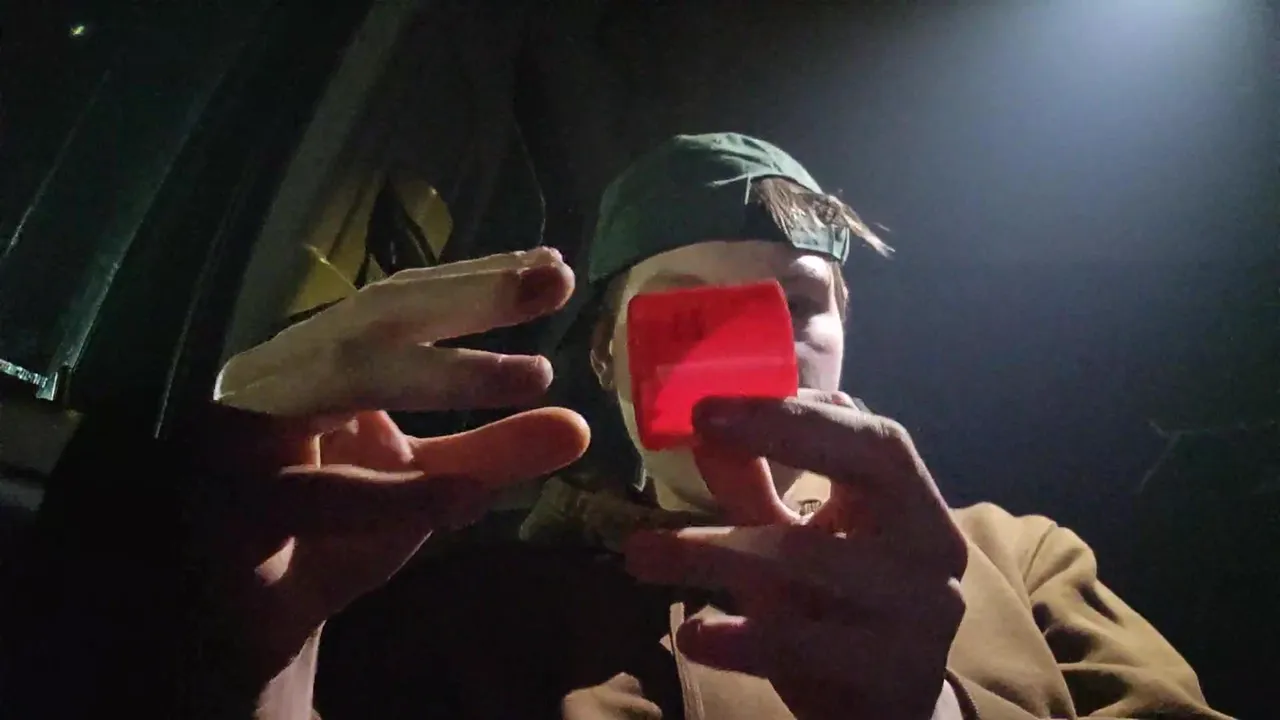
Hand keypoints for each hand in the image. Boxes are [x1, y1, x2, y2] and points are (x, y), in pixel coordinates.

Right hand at [203, 249, 589, 688]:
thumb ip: (493, 453)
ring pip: (342, 383)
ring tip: (534, 374)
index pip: (405, 303)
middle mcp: (284, 376)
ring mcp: (249, 434)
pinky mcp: (234, 506)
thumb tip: (578, 426)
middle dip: (468, 294)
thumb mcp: (431, 488)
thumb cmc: (334, 533)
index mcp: (326, 361)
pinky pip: (315, 495)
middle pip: (376, 317)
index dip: (478, 282)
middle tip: (553, 278)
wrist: (253, 621)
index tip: (557, 267)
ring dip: (441, 376)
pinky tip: (462, 496)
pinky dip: (391, 495)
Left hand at [623, 396, 967, 719]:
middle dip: (778, 442)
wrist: (890, 714)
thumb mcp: (800, 545)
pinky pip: (806, 644)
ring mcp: (920, 615)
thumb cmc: (842, 613)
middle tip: (697, 435)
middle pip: (864, 476)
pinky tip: (693, 636)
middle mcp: (932, 551)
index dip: (799, 414)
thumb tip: (705, 429)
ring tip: (642, 552)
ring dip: (719, 551)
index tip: (713, 406)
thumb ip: (759, 489)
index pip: (875, 439)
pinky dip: (741, 637)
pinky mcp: (890, 675)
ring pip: (815, 562)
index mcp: (916, 506)